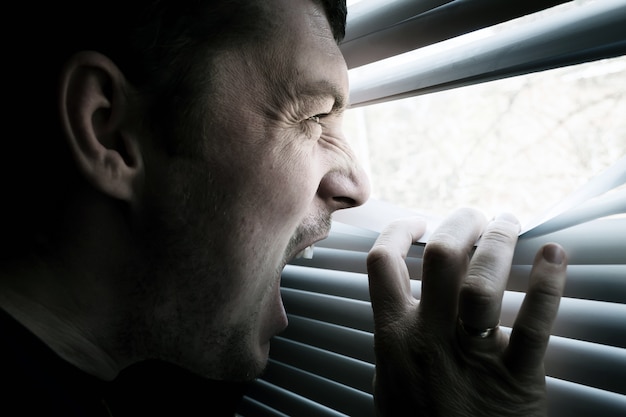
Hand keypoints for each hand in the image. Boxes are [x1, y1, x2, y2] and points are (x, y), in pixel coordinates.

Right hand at [367, 208, 566, 416]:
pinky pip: (535, 325)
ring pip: (483, 281)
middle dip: (460, 223)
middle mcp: (429, 339)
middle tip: (475, 216)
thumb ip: (391, 343)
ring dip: (499, 240)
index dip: (399, 231)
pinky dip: (548, 284)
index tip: (418, 222)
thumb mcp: (388, 383)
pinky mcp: (516, 378)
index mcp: (394, 337)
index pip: (383, 263)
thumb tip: (395, 305)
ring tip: (507, 223)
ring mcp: (472, 357)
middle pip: (440, 256)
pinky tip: (555, 254)